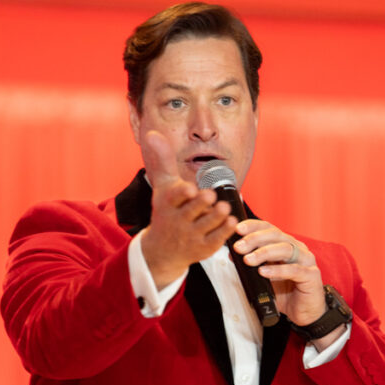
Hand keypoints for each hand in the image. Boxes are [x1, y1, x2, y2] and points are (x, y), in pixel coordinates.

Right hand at [139, 131, 236, 288]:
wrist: (162, 250)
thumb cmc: (167, 211)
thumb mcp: (163, 187)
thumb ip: (163, 160)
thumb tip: (154, 134)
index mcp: (167, 204)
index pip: (174, 197)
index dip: (182, 193)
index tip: (190, 189)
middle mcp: (178, 220)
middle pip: (193, 209)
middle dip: (202, 202)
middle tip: (210, 194)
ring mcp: (191, 236)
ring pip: (209, 223)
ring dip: (218, 214)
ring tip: (223, 207)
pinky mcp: (204, 248)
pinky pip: (219, 238)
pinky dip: (226, 228)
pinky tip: (230, 220)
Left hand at [232, 220, 327, 326]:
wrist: (305, 312)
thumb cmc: (286, 293)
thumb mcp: (264, 276)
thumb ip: (252, 264)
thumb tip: (233, 253)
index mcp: (286, 244)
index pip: (269, 229)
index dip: (254, 227)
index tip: (237, 229)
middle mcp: (298, 249)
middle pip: (276, 235)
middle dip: (255, 239)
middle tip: (239, 247)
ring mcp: (306, 261)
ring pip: (285, 249)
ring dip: (264, 253)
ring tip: (248, 260)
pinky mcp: (311, 276)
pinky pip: (294, 270)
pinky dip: (277, 270)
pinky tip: (263, 272)